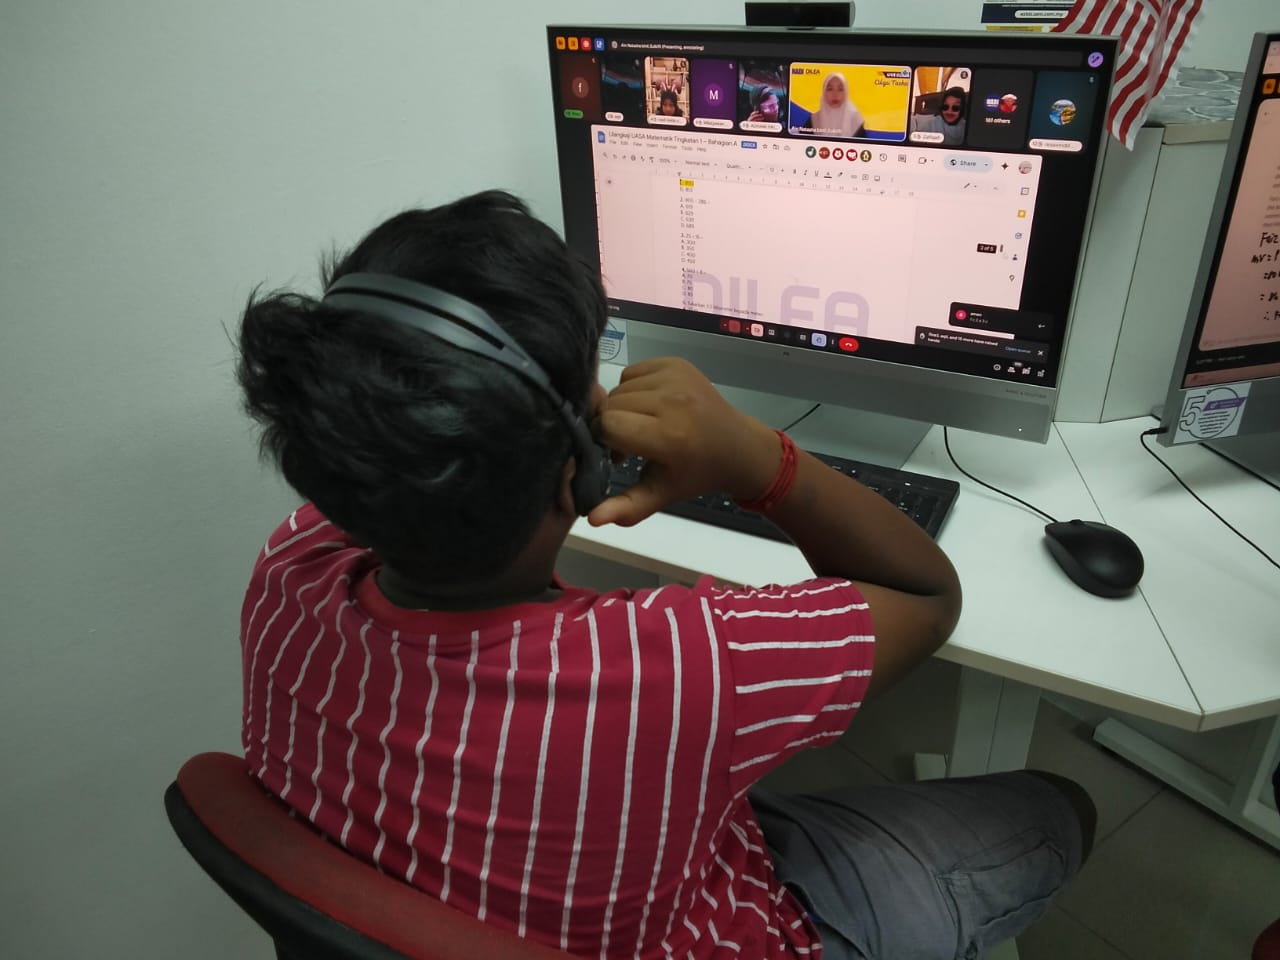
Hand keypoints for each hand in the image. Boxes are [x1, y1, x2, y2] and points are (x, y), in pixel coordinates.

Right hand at [588, 358, 779, 526]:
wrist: (737, 447)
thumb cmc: (696, 474)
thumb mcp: (661, 495)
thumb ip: (626, 507)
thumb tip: (593, 519)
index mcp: (669, 435)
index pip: (608, 424)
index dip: (606, 440)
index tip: (618, 453)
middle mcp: (672, 400)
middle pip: (611, 404)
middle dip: (612, 424)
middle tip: (630, 443)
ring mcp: (676, 377)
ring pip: (619, 387)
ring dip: (623, 407)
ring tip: (642, 425)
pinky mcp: (677, 363)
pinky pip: (634, 372)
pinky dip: (634, 388)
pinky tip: (650, 406)